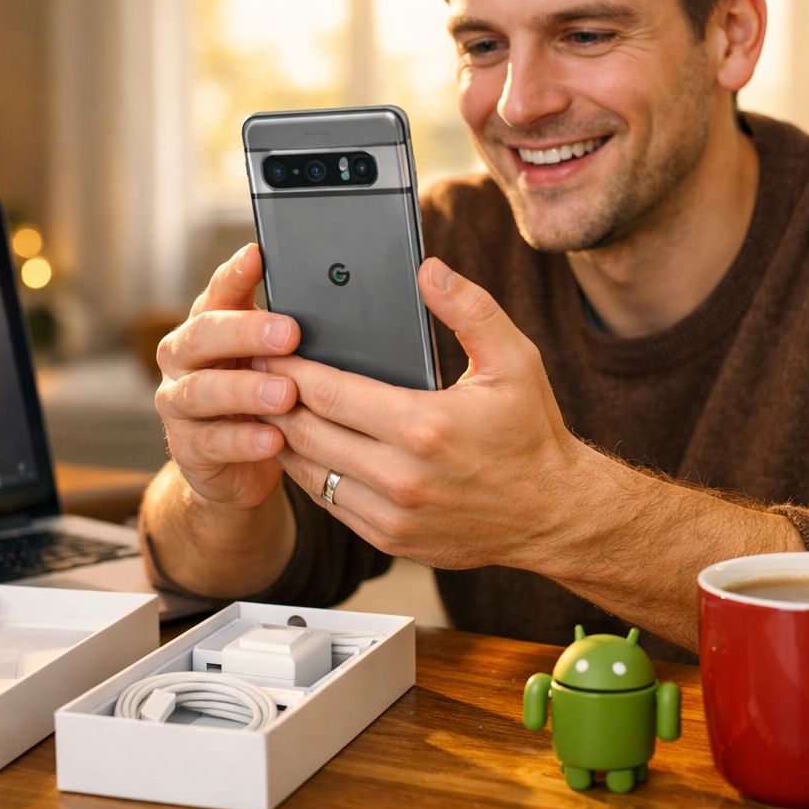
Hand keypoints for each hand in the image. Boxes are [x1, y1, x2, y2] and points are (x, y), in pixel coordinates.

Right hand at [154, 244, 300, 508]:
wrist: (236, 464)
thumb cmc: (260, 397)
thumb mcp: (274, 360)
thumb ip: (288, 332)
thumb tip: (339, 304)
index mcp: (207, 326)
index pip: (218, 291)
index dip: (235, 274)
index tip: (258, 255)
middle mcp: (184, 358)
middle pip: (203, 335)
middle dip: (245, 332)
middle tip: (289, 333)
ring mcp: (178, 403)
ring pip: (202, 390)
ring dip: (245, 390)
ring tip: (286, 394)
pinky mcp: (187, 447)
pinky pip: (212, 441)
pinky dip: (244, 440)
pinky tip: (274, 438)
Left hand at [259, 257, 590, 570]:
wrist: (555, 513)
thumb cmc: (533, 436)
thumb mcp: (514, 360)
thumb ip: (470, 309)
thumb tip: (429, 269)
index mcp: (424, 427)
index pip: (329, 392)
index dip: (289, 368)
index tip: (266, 347)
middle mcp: (401, 476)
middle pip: (306, 431)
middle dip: (273, 398)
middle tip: (253, 371)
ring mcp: (392, 514)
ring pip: (308, 471)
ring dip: (283, 438)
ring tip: (269, 407)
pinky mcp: (390, 538)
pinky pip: (328, 502)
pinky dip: (309, 473)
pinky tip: (304, 447)